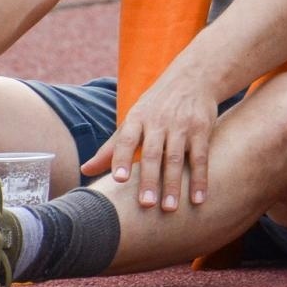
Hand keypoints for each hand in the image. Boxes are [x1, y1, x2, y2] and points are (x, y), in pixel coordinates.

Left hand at [84, 75, 216, 210]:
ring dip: (174, 184)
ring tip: (170, 208)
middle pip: (152, 153)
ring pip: (176, 158)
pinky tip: (198, 199)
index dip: (121, 158)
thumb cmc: (156, 106)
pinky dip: (200, 179)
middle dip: (149, 179)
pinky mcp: (202, 129)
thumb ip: (111, 148)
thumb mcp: (133, 120)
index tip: (119, 179)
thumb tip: (85, 170)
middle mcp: (158, 121)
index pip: (126, 139)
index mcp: (137, 119)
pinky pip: (200, 157)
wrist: (193, 77)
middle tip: (146, 205)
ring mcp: (182, 125)